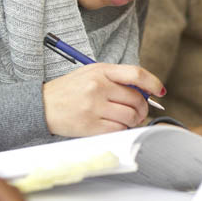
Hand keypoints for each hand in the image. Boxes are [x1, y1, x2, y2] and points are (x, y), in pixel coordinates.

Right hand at [42, 63, 163, 135]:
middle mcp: (98, 87)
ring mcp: (93, 107)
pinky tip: (116, 126)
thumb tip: (143, 91)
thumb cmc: (69, 90)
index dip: (153, 83)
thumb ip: (115, 79)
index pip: (136, 74)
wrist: (41, 105)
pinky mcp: (90, 125)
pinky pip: (118, 129)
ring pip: (130, 116)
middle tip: (140, 112)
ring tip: (128, 120)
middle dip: (143, 107)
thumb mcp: (90, 74)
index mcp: (100, 70)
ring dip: (134, 120)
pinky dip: (122, 129)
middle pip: (136, 99)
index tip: (160, 91)